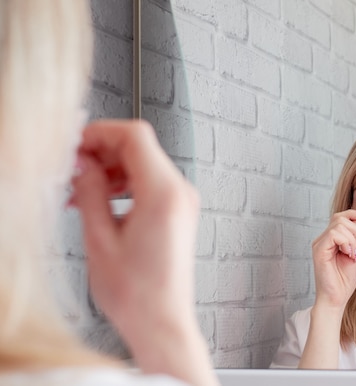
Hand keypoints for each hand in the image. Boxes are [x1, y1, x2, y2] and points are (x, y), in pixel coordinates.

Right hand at [70, 119, 216, 385]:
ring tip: (81, 189)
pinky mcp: (180, 213)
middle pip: (141, 147)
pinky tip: (100, 200)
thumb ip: (91, 192)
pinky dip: (125, 184)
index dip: (101, 133)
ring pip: (145, 164)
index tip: (77, 143)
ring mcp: (184, 202)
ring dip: (112, 168)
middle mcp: (181, 193)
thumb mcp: (99, 238)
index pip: (135, 136)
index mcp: (164, 194)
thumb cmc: (137, 293)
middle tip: (73, 167)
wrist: (162, 321)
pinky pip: (152, 183)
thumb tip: (85, 164)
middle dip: (103, 151)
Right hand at [311, 210, 355, 309]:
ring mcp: (319, 244)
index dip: (355, 214)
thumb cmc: (344, 280)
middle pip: (340, 218)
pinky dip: (346, 242)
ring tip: (354, 253)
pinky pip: (333, 234)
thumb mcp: (355, 253)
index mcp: (330, 239)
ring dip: (352, 238)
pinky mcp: (319, 250)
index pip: (341, 216)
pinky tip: (349, 254)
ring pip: (338, 224)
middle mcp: (322, 239)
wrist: (337, 298)